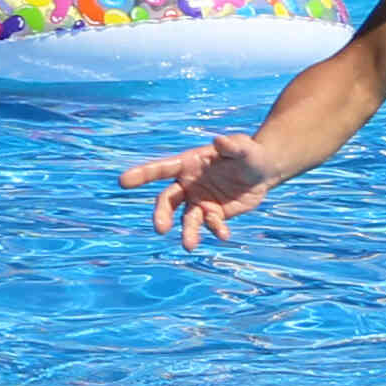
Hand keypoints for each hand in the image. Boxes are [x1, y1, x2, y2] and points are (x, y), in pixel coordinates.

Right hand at [119, 133, 277, 246]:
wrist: (262, 172)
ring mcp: (199, 201)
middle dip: (161, 214)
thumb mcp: (243, 147)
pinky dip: (216, 230)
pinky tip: (224, 235)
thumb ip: (231, 146)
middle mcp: (188, 185)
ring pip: (186, 219)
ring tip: (189, 245)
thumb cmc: (248, 153)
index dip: (141, 174)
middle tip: (161, 228)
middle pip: (167, 201)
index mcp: (187, 164)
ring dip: (187, 232)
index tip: (122, 181)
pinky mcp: (214, 214)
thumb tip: (219, 141)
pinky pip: (210, 224)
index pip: (160, 169)